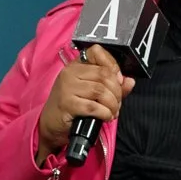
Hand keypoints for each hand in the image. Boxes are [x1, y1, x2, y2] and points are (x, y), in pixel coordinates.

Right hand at [37, 45, 136, 161]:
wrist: (50, 127)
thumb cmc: (71, 109)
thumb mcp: (92, 94)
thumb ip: (112, 86)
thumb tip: (130, 81)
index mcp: (75, 65)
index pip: (97, 52)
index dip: (113, 65)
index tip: (119, 81)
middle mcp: (70, 73)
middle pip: (104, 75)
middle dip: (117, 91)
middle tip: (117, 104)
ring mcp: (67, 88)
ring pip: (101, 91)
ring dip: (113, 104)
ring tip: (112, 112)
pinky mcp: (67, 103)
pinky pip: (94, 106)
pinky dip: (105, 113)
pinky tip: (105, 117)